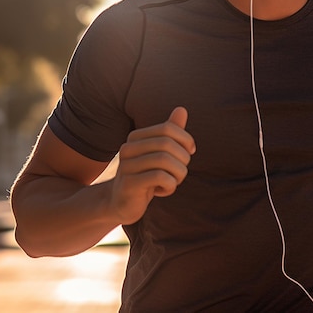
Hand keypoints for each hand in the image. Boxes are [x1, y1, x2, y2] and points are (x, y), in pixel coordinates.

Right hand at [109, 107, 195, 224]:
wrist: (122, 204)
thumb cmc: (146, 175)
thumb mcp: (160, 153)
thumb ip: (170, 132)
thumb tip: (182, 109)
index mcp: (135, 137)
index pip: (168, 128)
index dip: (185, 139)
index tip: (189, 152)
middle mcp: (128, 148)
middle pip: (167, 144)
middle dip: (183, 159)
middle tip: (180, 172)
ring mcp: (126, 166)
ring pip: (165, 160)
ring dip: (178, 173)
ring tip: (173, 181)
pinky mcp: (129, 184)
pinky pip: (160, 177)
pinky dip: (170, 185)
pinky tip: (163, 191)